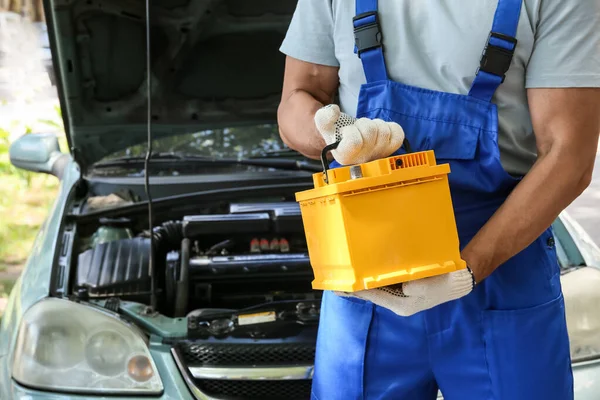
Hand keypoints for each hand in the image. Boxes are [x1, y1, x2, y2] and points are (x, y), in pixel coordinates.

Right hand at [314, 104, 404, 164]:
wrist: (350, 140)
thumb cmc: (338, 133)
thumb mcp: (326, 126)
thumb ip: (324, 117)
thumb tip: (334, 111)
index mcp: (345, 157)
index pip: (354, 142)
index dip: (351, 131)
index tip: (345, 131)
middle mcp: (364, 160)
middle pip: (371, 132)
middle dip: (363, 124)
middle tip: (357, 129)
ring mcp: (379, 155)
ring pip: (384, 131)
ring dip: (375, 124)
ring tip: (367, 130)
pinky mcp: (392, 150)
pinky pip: (398, 134)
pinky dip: (391, 127)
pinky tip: (381, 131)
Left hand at [337, 268, 474, 316]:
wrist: (459, 280)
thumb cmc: (445, 281)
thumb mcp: (429, 284)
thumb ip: (414, 285)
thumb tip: (402, 284)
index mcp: (401, 304)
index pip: (372, 295)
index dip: (354, 290)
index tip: (338, 286)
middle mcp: (397, 302)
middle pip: (371, 293)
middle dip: (354, 286)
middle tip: (335, 279)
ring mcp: (400, 296)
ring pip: (376, 288)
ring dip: (362, 282)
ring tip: (345, 275)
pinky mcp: (404, 288)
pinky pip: (384, 283)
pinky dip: (373, 277)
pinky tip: (365, 270)